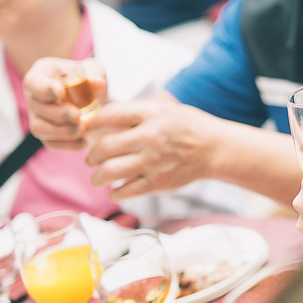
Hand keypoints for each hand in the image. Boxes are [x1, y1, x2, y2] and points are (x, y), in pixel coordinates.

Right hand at [24, 57, 108, 150]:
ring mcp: (38, 117)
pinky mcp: (47, 134)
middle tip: (76, 115)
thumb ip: (94, 73)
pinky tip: (84, 141)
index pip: (33, 82)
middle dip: (57, 113)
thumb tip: (95, 83)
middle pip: (37, 108)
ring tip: (82, 129)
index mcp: (41, 75)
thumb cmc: (88, 78)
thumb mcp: (94, 70)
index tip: (61, 93)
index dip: (45, 89)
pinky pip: (51, 143)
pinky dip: (67, 145)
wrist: (92, 98)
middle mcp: (34, 97)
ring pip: (39, 129)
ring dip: (61, 131)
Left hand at [82, 99, 218, 199]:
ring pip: (110, 172)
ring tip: (97, 178)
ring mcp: (154, 162)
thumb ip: (136, 112)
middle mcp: (151, 137)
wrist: (216, 149)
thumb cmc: (188, 127)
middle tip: (90, 158)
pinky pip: (126, 191)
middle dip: (91, 155)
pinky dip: (115, 193)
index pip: (109, 115)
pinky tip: (114, 191)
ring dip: (97, 177)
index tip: (87, 130)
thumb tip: (102, 118)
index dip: (91, 123)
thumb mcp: (165, 109)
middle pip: (104, 147)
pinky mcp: (159, 182)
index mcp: (152, 115)